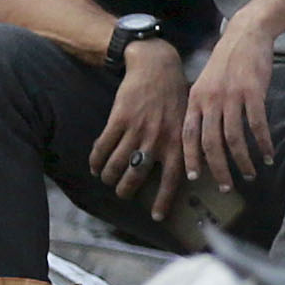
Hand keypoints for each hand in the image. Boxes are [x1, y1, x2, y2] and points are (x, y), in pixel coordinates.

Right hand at [88, 39, 185, 202]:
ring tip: (107, 179)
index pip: (173, 179)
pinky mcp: (120, 119)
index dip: (164, 201)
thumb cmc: (176, 96)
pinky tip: (94, 165)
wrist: (157, 67)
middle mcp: (159, 139)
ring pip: (117, 164)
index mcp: (179, 142)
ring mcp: (138, 129)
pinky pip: (103, 147)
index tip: (157, 217)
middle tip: (122, 194)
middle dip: (126, 190)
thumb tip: (190, 174)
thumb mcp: (189, 121)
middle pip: (137, 176)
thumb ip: (185, 146)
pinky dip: (96, 160)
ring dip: (108, 176)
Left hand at [182, 20, 278, 191]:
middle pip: (210, 143)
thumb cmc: (227, 60)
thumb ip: (203, 106)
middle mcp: (210, 100)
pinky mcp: (253, 93)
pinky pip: (257, 125)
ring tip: (250, 174)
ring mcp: (232, 97)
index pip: (188, 135)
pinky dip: (263, 143)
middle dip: (218, 169)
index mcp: (196, 99)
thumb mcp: (206, 82)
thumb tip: (202, 135)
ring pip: (234, 138)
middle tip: (226, 187)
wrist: (246, 34)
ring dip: (242, 161)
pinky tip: (269, 154)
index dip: (191, 158)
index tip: (194, 178)